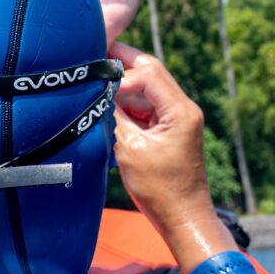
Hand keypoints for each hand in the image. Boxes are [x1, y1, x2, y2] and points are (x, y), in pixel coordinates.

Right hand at [108, 42, 233, 269]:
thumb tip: (96, 93)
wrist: (183, 218)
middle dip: (121, 65)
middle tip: (92, 56)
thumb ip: (114, 116)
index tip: (96, 83)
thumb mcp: (130, 150)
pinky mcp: (168, 129)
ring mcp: (176, 118)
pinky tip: (105, 104)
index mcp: (180, 110)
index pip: (148, 73)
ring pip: (147, 88)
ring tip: (93, 82)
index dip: (120, 73)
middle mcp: (182, 108)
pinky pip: (146, 107)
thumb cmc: (161, 190)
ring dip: (122, 85)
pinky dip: (126, 103)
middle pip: (150, 72)